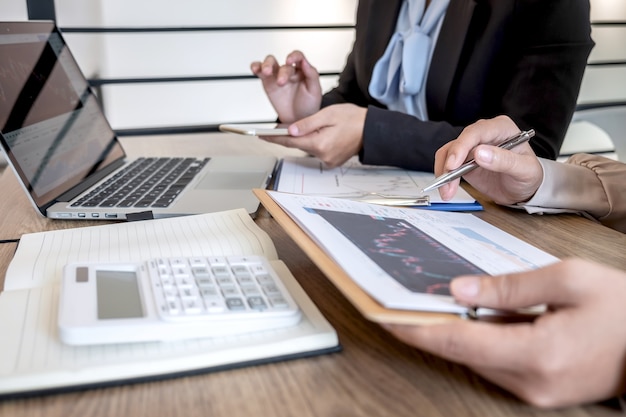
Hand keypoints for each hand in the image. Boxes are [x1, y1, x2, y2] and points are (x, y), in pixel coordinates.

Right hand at [250, 50, 322, 122]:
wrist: (298, 119)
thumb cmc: (308, 105)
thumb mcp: (315, 91)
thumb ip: (312, 75)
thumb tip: (305, 62)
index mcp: (302, 71)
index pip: (298, 57)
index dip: (294, 56)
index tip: (289, 61)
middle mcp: (289, 71)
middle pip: (282, 63)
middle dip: (281, 72)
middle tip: (281, 82)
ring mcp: (277, 76)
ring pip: (270, 63)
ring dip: (266, 65)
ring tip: (266, 72)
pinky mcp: (268, 82)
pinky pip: (260, 72)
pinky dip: (256, 67)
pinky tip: (255, 69)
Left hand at [258, 103, 366, 167]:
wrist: (372, 129)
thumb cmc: (354, 119)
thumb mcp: (328, 114)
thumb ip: (307, 123)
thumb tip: (290, 131)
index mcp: (321, 143)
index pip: (291, 142)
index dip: (275, 138)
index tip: (262, 136)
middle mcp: (323, 155)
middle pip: (298, 145)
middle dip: (289, 136)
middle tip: (277, 128)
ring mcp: (328, 160)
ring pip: (307, 147)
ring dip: (303, 138)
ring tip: (301, 127)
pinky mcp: (332, 160)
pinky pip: (317, 150)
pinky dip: (313, 142)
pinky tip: (315, 133)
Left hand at [383, 258, 625, 407]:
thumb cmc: (623, 308)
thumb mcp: (570, 280)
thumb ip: (510, 286)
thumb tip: (461, 290)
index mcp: (539, 353)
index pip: (459, 341)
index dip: (416, 327)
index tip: (384, 314)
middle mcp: (531, 382)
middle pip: (460, 352)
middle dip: (424, 327)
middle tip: (393, 302)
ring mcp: (534, 391)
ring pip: (474, 359)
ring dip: (448, 333)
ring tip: (420, 304)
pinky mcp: (538, 390)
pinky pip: (493, 363)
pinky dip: (473, 341)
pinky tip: (461, 318)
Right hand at [434, 116, 542, 204]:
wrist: (523, 189)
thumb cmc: (528, 175)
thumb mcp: (525, 170)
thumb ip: (505, 160)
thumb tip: (480, 153)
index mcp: (501, 128)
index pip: (476, 132)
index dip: (462, 146)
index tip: (454, 164)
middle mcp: (484, 134)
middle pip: (458, 142)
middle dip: (449, 163)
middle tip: (446, 182)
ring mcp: (471, 147)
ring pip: (448, 153)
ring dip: (443, 172)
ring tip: (446, 191)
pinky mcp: (463, 160)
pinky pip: (447, 164)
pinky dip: (444, 177)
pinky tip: (446, 189)